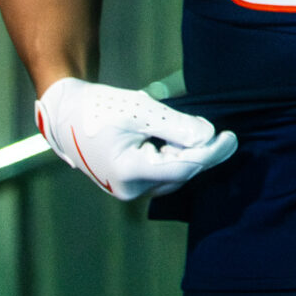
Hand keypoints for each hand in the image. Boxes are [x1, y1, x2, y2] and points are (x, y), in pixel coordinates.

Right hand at [35, 77, 235, 200]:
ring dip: (184, 153)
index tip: (231, 138)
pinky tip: (170, 137)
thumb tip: (208, 137)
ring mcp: (126, 188)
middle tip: (213, 129)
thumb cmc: (100, 108)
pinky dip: (171, 155)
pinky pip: (159, 172)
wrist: (65, 112)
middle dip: (199, 151)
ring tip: (182, 128)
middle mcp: (128, 188)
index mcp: (129, 173)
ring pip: (171, 173)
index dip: (211, 153)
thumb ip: (177, 126)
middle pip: (180, 172)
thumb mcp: (141, 111)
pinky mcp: (127, 181)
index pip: (184, 167)